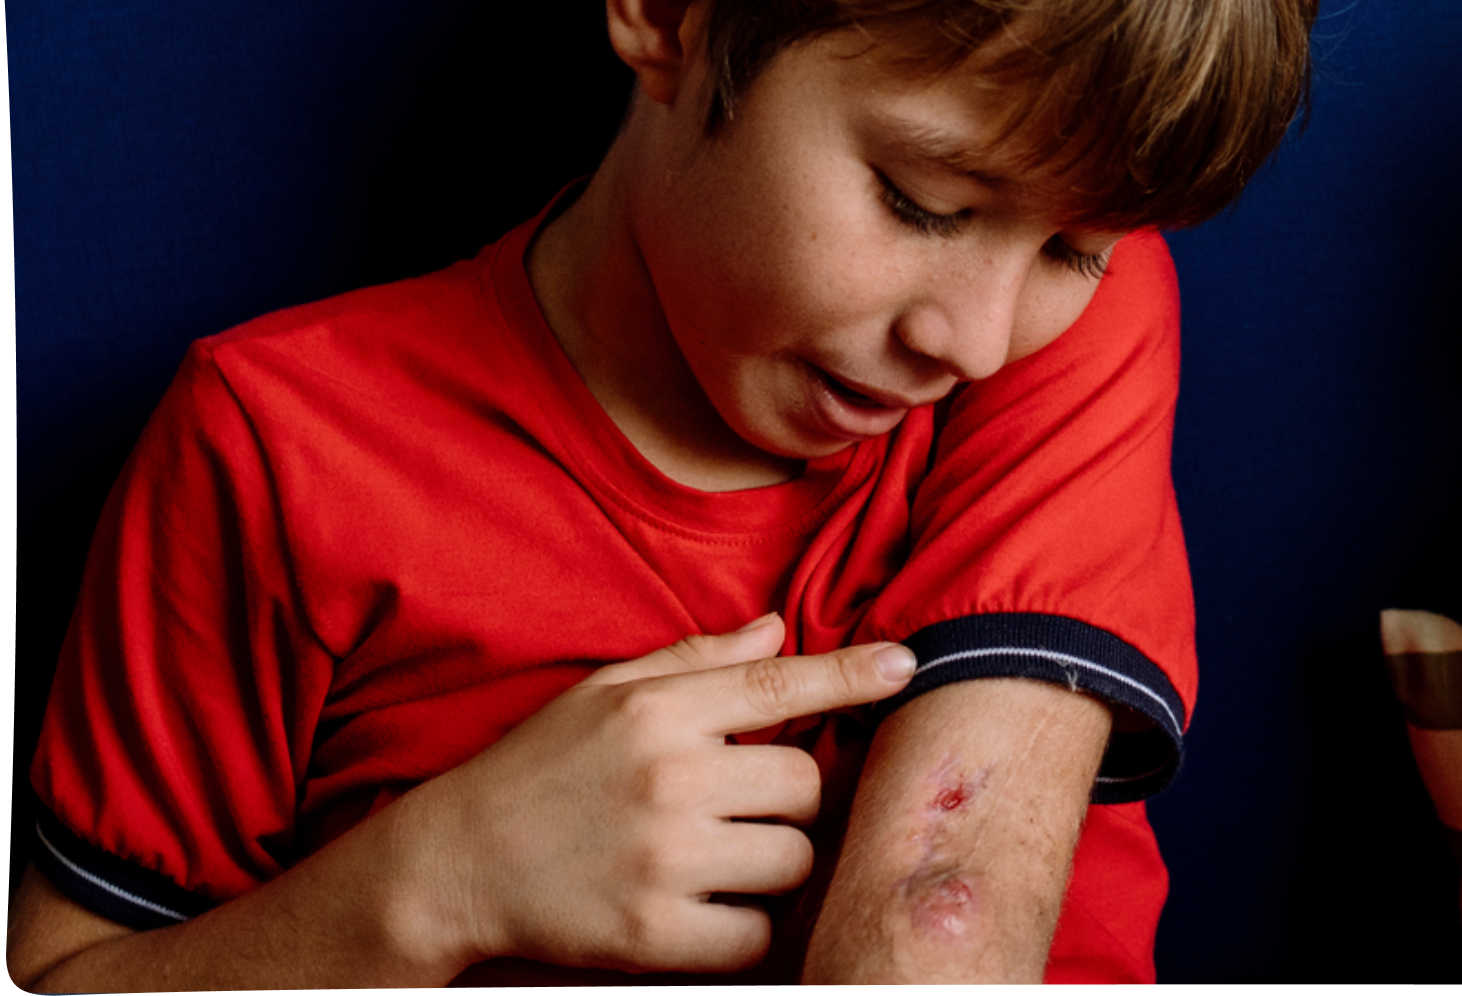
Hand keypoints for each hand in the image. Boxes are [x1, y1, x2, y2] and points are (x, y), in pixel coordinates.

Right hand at [405, 614, 916, 972]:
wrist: (451, 866)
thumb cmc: (538, 770)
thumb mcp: (604, 694)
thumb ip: (695, 660)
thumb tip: (778, 629)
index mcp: (656, 711)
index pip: (779, 685)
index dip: (852, 675)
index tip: (907, 666)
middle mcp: (666, 778)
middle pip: (805, 784)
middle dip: (790, 798)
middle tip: (742, 806)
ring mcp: (662, 859)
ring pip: (793, 859)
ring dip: (774, 863)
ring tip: (720, 856)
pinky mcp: (652, 933)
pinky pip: (756, 932)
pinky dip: (746, 926)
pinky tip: (707, 906)